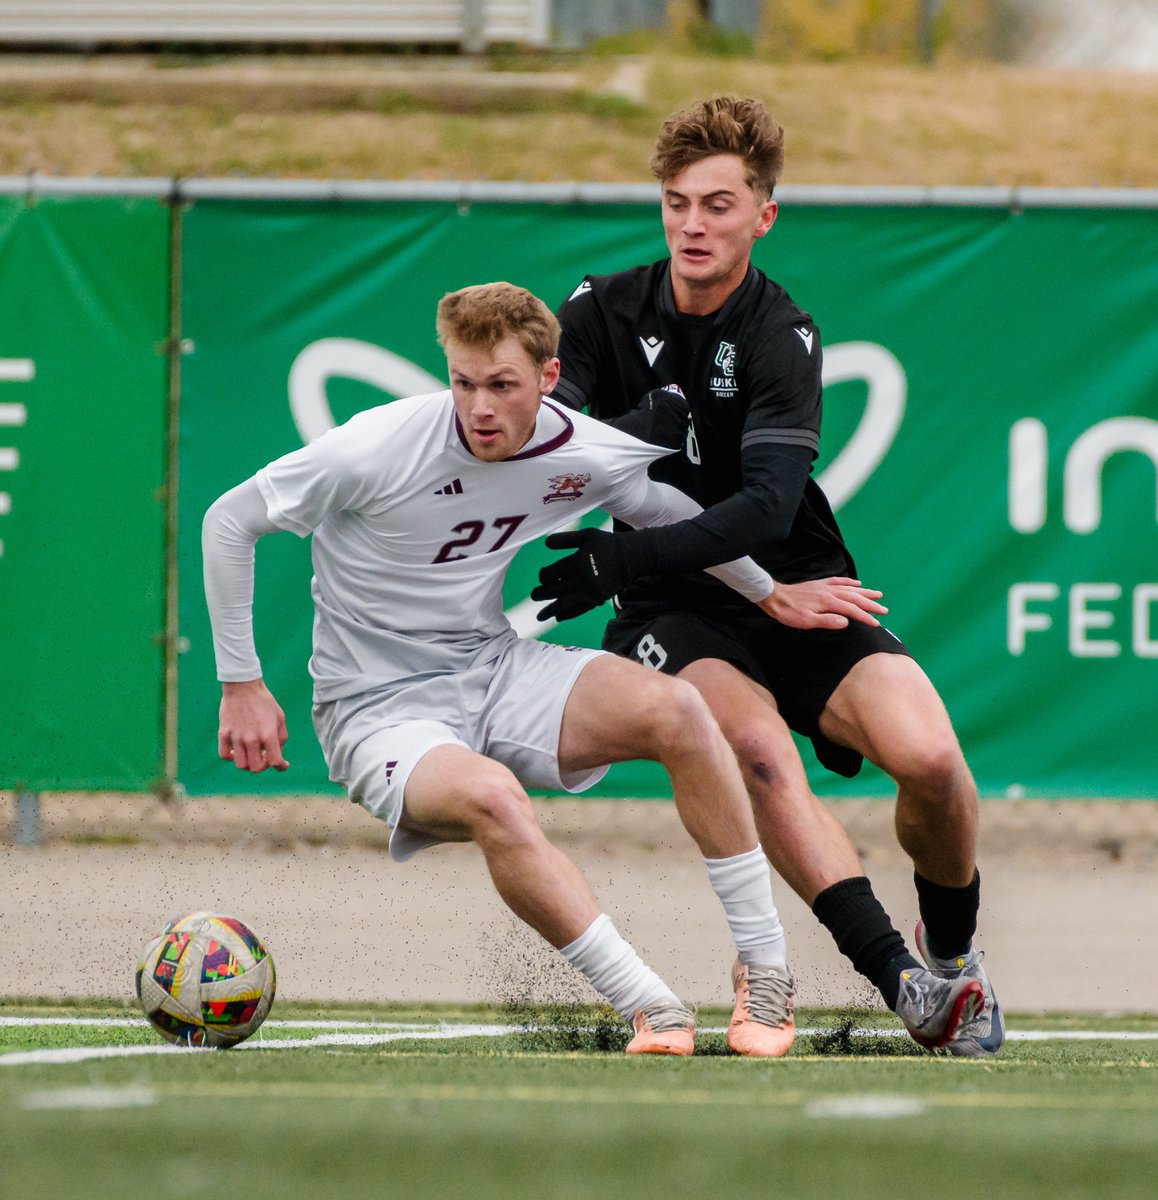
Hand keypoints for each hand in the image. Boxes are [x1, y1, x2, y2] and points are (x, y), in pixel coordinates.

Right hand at [218, 679, 289, 771]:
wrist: (243, 686)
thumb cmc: (265, 702)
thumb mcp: (280, 718)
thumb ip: (281, 738)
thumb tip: (277, 755)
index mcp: (268, 734)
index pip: (275, 761)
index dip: (281, 766)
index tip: (283, 764)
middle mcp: (251, 738)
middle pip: (255, 768)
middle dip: (263, 766)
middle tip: (264, 757)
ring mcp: (236, 736)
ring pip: (240, 764)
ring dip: (247, 763)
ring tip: (251, 754)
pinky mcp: (223, 733)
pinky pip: (223, 755)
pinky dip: (230, 757)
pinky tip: (237, 751)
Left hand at [531, 528, 632, 621]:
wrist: (631, 557)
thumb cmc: (607, 543)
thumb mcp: (586, 535)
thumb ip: (565, 539)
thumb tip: (545, 544)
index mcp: (576, 563)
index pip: (551, 574)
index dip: (543, 576)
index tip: (543, 576)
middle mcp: (581, 580)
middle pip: (554, 591)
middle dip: (542, 594)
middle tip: (534, 596)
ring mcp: (590, 592)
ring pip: (565, 604)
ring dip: (551, 611)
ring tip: (540, 617)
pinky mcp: (597, 600)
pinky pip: (579, 610)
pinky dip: (568, 615)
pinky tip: (558, 618)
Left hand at [759, 577, 886, 629]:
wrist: (774, 597)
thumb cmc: (788, 612)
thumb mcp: (806, 621)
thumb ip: (827, 621)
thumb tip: (846, 622)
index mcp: (828, 602)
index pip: (852, 610)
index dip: (865, 617)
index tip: (877, 623)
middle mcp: (829, 591)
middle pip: (855, 597)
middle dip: (870, 604)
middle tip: (884, 610)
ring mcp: (825, 586)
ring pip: (849, 588)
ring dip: (864, 592)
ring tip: (878, 594)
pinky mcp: (819, 584)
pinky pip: (838, 581)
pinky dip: (849, 582)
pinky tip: (856, 583)